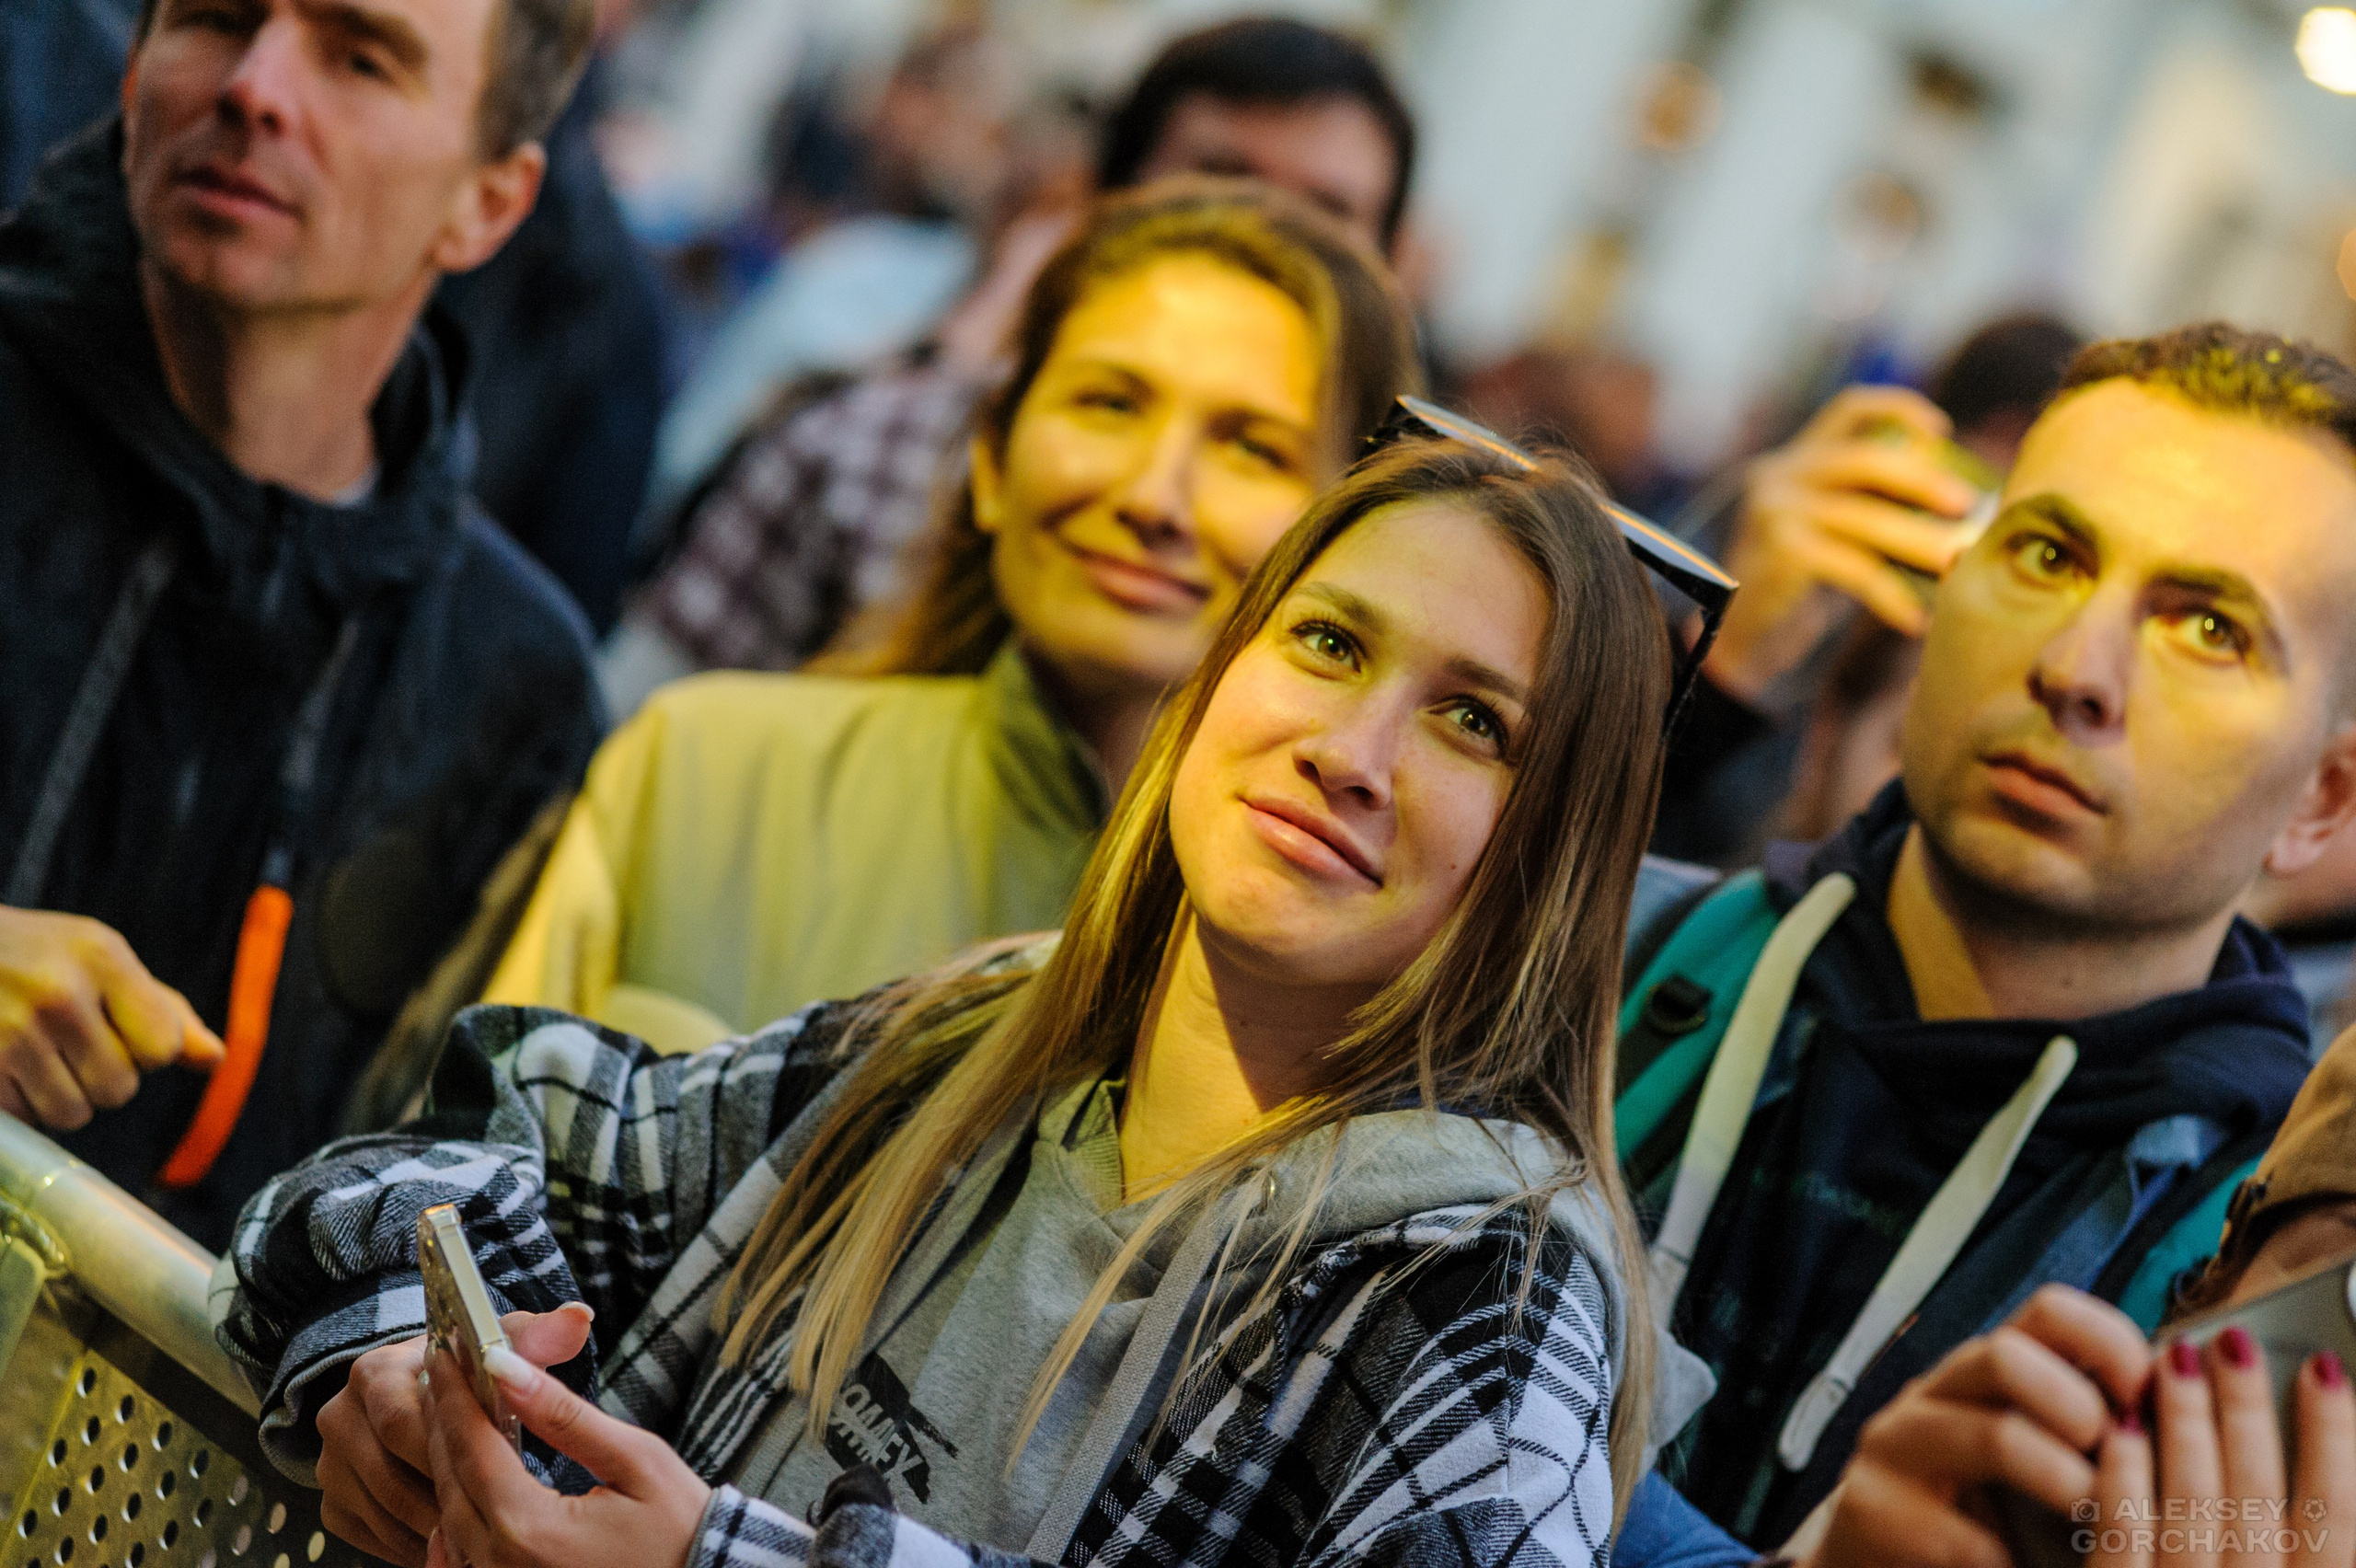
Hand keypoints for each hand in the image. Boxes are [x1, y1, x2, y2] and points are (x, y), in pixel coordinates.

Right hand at [0, 905, 222, 1128]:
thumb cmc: (35, 955)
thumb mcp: (101, 957)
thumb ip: (162, 1009)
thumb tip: (215, 1059)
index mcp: (101, 959)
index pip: (163, 1046)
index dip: (150, 1051)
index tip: (123, 1032)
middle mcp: (58, 996)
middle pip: (119, 1088)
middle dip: (102, 1077)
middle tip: (71, 1044)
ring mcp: (10, 1033)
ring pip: (72, 1113)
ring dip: (62, 1097)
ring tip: (39, 1056)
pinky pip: (26, 1118)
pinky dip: (22, 1104)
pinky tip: (9, 1066)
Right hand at [317, 1303, 595, 1566]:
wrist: (419, 1392)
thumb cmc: (466, 1370)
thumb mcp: (497, 1344)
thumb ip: (537, 1337)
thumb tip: (579, 1317)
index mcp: (375, 1374)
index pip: (405, 1423)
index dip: (450, 1451)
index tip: (498, 1470)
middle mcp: (340, 1417)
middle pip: (391, 1474)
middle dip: (444, 1496)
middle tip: (495, 1514)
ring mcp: (331, 1466)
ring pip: (384, 1511)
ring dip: (432, 1527)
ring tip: (483, 1534)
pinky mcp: (335, 1505)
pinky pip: (374, 1537)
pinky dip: (415, 1545)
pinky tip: (456, 1545)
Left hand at [420, 1317, 710, 1567]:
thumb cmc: (682, 1532)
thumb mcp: (636, 1460)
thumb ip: (566, 1417)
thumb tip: (508, 1369)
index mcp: (529, 1527)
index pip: (471, 1445)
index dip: (455, 1393)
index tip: (448, 1352)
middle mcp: (501, 1562)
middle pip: (450, 1478)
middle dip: (445, 1419)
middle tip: (447, 1372)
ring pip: (450, 1514)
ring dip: (448, 1460)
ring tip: (456, 1414)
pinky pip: (461, 1555)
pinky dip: (454, 1514)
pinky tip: (461, 1485)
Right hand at [1707, 386, 1983, 704]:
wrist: (1734, 633)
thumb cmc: (1794, 584)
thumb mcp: (1825, 530)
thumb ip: (1867, 504)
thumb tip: (1963, 502)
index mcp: (1793, 460)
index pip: (1848, 409)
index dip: (1899, 409)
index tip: (1942, 432)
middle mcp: (1778, 475)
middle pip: (1864, 459)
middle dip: (1922, 479)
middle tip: (1968, 503)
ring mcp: (1773, 511)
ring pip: (1864, 518)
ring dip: (1919, 541)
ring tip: (1957, 563)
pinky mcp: (1778, 552)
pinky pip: (1853, 568)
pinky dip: (1890, 595)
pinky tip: (1915, 620)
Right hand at [1805, 1284, 2151, 1567]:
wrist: (1881, 1556)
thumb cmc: (1984, 1505)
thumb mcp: (2035, 1448)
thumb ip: (2092, 1424)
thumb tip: (2186, 1398)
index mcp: (1985, 1369)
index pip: (2047, 1311)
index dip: (2109, 1340)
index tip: (2146, 1392)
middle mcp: (1935, 1392)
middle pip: (2004, 1355)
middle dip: (2074, 1407)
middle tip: (2107, 1457)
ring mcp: (1896, 1446)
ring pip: (1991, 1436)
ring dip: (2059, 1479)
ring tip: (2086, 1518)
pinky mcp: (1871, 1509)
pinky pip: (1961, 1534)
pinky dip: (2009, 1560)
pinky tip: (2019, 1566)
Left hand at [2086, 1330, 2355, 1567]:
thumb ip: (2306, 1541)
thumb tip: (2324, 1456)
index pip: (2335, 1511)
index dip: (2333, 1434)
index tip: (2324, 1367)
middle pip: (2256, 1491)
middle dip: (2245, 1409)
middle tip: (2233, 1342)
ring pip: (2192, 1497)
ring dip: (2185, 1420)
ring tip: (2176, 1355)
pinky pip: (2125, 1530)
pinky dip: (2127, 1474)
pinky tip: (2123, 1423)